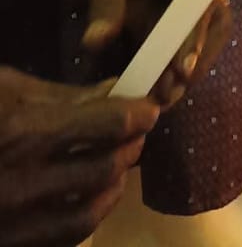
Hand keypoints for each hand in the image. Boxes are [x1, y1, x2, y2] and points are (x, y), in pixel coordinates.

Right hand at [0, 66, 159, 246]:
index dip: (137, 114)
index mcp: (23, 134)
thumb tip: (114, 90)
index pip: (108, 125)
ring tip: (118, 166)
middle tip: (136, 135)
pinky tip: (88, 199)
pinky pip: (60, 241)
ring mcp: (12, 224)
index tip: (148, 109)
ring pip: (89, 214)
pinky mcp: (8, 245)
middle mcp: (21, 185)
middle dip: (129, 148)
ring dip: (112, 187)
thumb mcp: (5, 89)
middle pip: (105, 169)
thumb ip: (60, 94)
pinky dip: (84, 219)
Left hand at [26, 0, 230, 106]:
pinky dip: (166, 64)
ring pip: (200, 33)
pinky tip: (153, 90)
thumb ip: (105, 4)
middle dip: (197, 54)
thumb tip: (96, 45)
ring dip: (185, 64)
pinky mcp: (168, 10)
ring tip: (165, 97)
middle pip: (213, 17)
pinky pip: (174, 41)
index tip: (183, 67)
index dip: (195, 31)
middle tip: (175, 88)